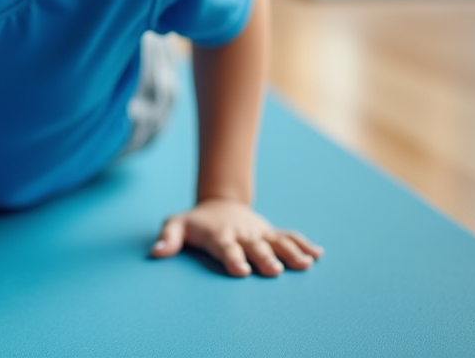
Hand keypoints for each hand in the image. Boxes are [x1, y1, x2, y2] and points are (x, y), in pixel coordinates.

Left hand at [150, 198, 322, 276]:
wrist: (219, 204)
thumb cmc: (196, 223)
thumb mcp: (176, 224)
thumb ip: (168, 237)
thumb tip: (156, 252)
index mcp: (219, 235)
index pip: (225, 248)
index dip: (232, 258)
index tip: (240, 271)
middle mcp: (242, 234)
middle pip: (254, 247)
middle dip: (264, 258)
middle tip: (274, 271)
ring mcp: (259, 233)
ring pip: (277, 242)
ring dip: (291, 252)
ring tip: (306, 263)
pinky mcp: (270, 233)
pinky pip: (289, 237)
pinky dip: (304, 244)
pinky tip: (318, 254)